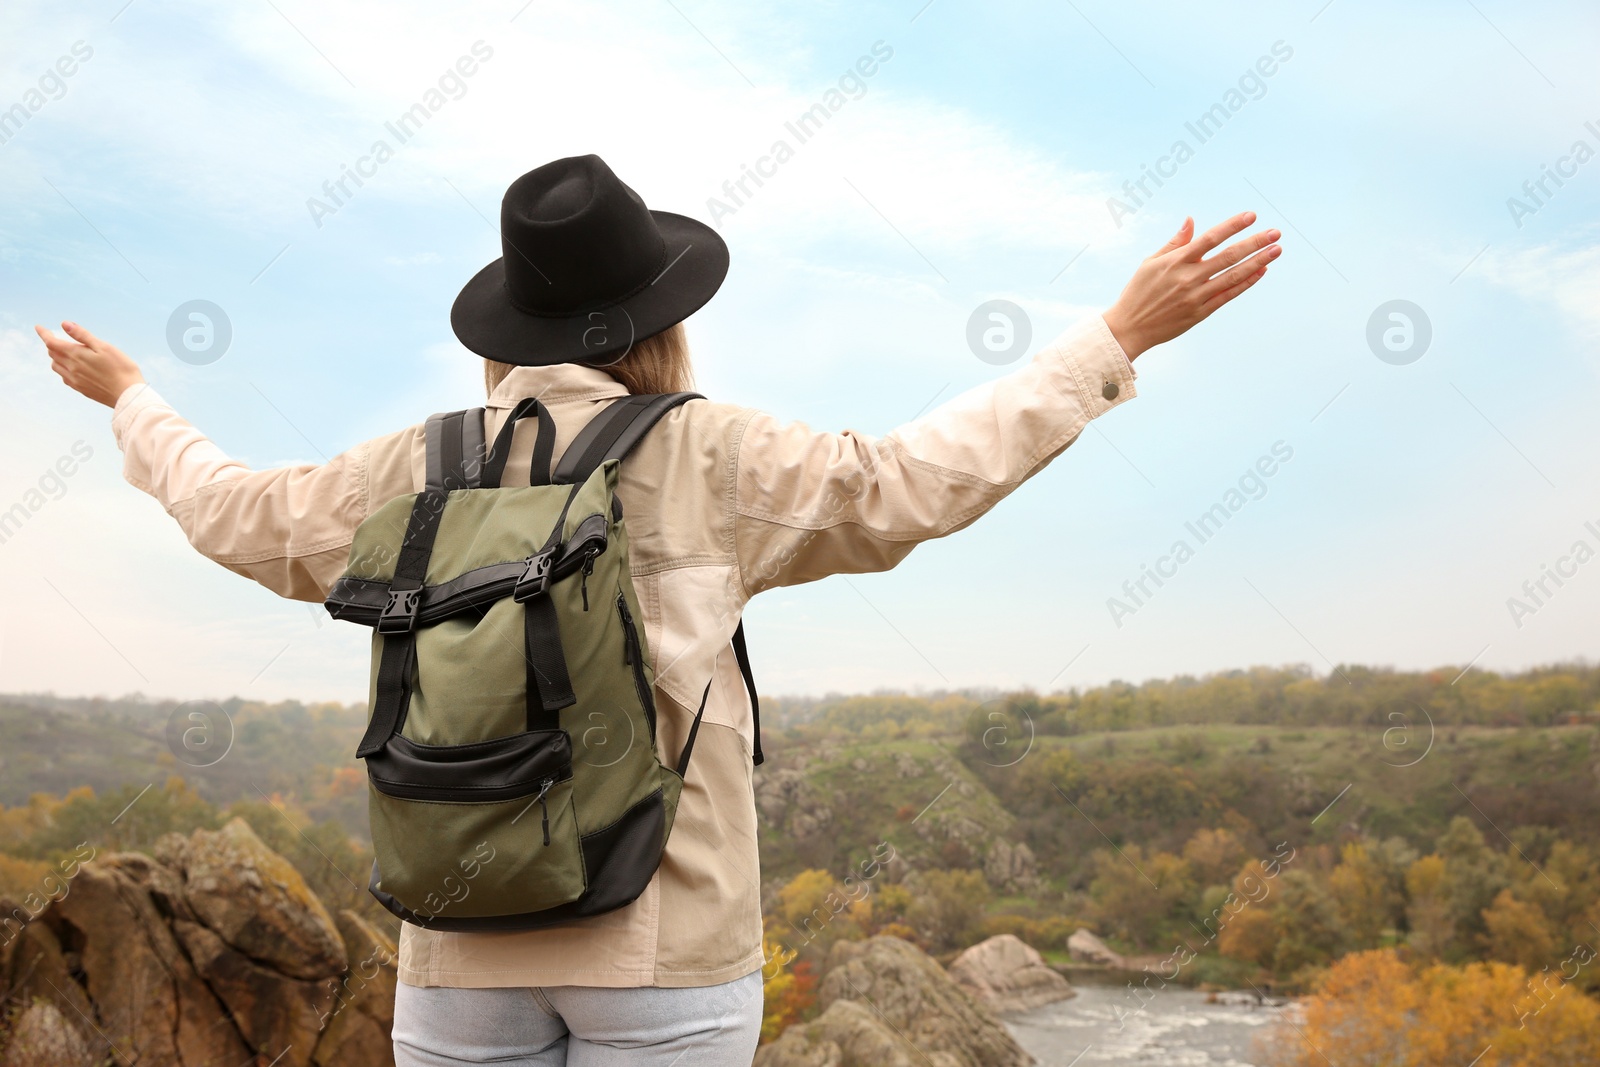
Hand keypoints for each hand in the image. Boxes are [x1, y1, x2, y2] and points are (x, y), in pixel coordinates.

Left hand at [35, 321, 144, 407]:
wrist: (128, 395)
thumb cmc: (121, 368)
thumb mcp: (104, 347)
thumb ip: (83, 336)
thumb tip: (65, 324)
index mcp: (76, 355)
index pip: (51, 342)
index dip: (44, 333)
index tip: (38, 327)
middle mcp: (71, 368)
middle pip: (52, 354)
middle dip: (52, 344)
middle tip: (56, 338)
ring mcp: (75, 380)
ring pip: (56, 366)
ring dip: (56, 357)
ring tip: (64, 353)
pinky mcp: (81, 389)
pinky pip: (64, 377)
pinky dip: (63, 369)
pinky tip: (72, 368)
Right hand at [1102, 212, 1280, 360]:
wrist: (1129, 328)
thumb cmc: (1138, 292)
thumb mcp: (1151, 263)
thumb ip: (1175, 242)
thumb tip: (1191, 220)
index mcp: (1175, 261)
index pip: (1210, 238)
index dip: (1232, 226)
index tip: (1251, 216)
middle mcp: (1188, 278)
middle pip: (1228, 256)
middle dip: (1254, 242)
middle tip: (1276, 232)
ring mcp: (1196, 296)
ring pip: (1233, 275)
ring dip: (1258, 261)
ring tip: (1276, 249)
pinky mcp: (1200, 313)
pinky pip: (1228, 295)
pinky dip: (1246, 283)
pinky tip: (1261, 271)